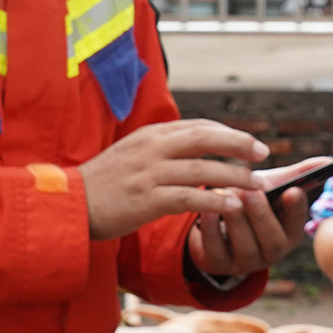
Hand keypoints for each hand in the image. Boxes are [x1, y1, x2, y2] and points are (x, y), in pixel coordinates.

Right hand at [80, 119, 266, 242]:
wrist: (69, 204)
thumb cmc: (104, 182)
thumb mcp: (132, 154)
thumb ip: (162, 148)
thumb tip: (196, 146)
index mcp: (151, 135)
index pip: (197, 126)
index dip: (228, 133)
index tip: (250, 142)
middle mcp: (152, 148)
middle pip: (204, 138)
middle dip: (238, 143)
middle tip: (263, 152)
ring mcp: (149, 173)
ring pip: (202, 168)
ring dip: (234, 176)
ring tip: (257, 185)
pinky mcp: (146, 200)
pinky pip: (188, 197)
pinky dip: (213, 200)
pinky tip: (231, 206)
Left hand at [188, 156, 332, 278]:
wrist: (217, 224)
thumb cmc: (251, 202)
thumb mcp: (271, 187)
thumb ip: (297, 174)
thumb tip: (330, 160)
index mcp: (289, 232)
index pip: (297, 223)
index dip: (295, 209)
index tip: (292, 190)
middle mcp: (271, 252)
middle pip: (272, 240)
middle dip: (262, 215)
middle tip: (250, 192)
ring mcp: (245, 263)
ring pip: (245, 247)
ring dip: (236, 221)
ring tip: (226, 195)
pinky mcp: (218, 265)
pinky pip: (216, 251)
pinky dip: (211, 229)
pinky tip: (207, 209)